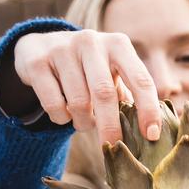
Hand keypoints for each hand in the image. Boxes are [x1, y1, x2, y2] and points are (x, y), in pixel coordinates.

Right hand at [6, 29, 160, 144]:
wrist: (42, 44)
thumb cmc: (89, 67)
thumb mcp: (112, 71)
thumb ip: (129, 94)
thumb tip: (149, 132)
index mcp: (118, 45)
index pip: (140, 80)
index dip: (148, 109)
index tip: (151, 135)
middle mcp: (91, 42)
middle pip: (104, 93)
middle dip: (111, 126)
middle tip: (113, 146)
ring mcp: (62, 49)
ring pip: (78, 102)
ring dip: (83, 123)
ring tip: (84, 123)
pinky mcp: (37, 61)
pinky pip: (53, 104)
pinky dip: (61, 118)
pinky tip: (64, 115)